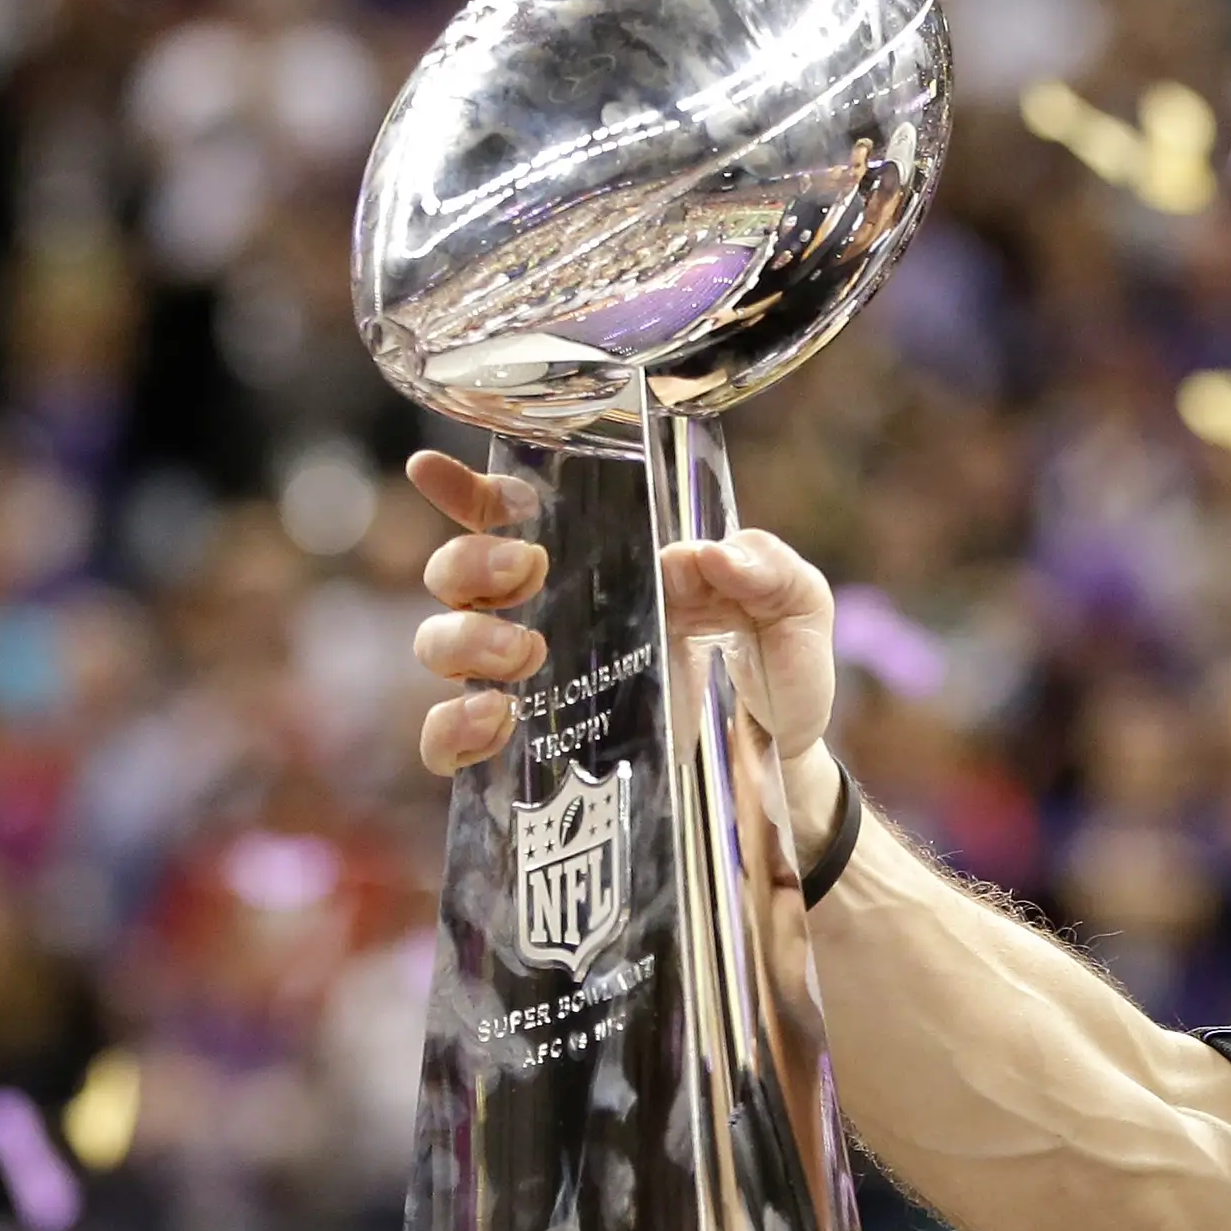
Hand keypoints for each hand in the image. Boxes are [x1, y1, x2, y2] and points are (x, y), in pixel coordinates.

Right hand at [405, 449, 842, 794]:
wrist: (784, 761)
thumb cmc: (778, 668)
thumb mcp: (797, 605)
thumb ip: (767, 566)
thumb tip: (709, 556)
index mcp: (605, 560)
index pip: (513, 512)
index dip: (465, 489)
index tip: (433, 470)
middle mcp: (552, 613)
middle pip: (456, 571)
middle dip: (471, 561)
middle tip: (529, 571)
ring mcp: (535, 683)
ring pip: (442, 644)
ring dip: (465, 639)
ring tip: (525, 653)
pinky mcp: (532, 751)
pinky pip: (448, 740)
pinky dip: (453, 729)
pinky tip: (499, 720)